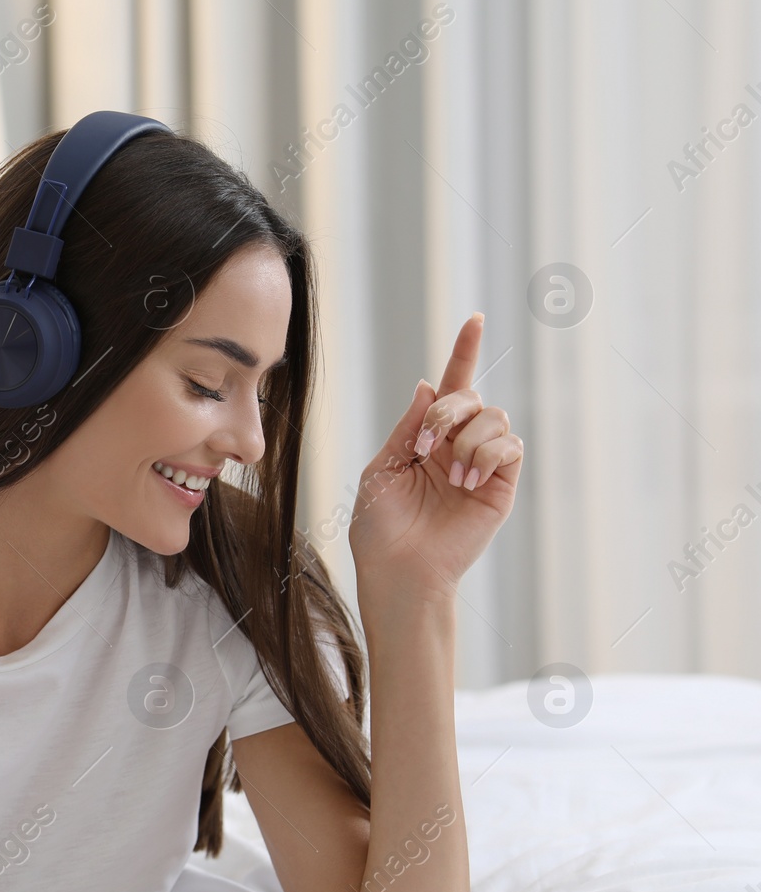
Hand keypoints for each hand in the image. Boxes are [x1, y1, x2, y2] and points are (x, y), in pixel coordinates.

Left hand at [347, 314, 523, 596]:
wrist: (398, 571)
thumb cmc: (381, 529)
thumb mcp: (382, 468)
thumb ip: (407, 427)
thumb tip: (429, 385)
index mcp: (426, 440)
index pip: (450, 390)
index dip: (463, 353)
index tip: (474, 320)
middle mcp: (457, 448)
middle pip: (471, 397)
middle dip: (447, 410)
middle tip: (425, 444)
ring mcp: (482, 466)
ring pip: (495, 417)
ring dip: (467, 437)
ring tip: (449, 474)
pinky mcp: (501, 487)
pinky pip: (510, 446)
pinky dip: (487, 453)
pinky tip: (466, 480)